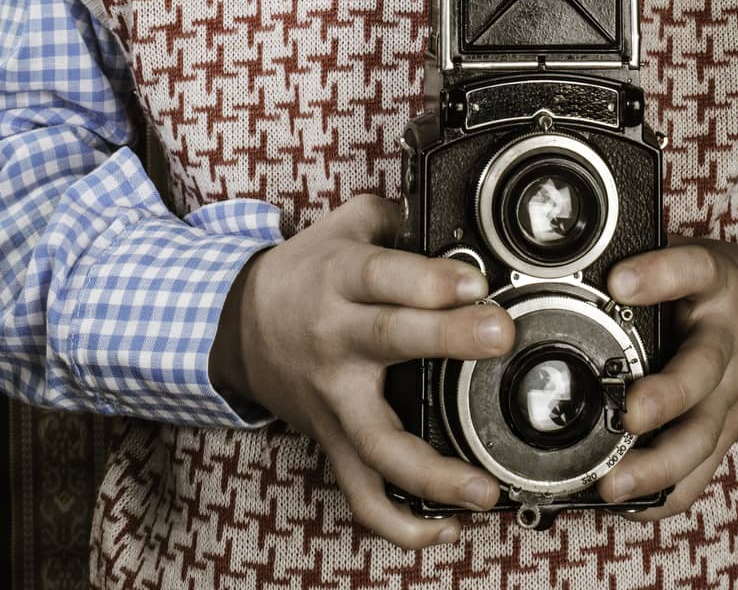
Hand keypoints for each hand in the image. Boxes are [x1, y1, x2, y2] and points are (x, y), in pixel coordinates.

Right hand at [208, 193, 515, 548]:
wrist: (236, 325)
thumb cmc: (306, 272)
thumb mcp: (345, 224)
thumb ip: (400, 214)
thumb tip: (454, 214)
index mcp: (342, 278)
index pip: (386, 275)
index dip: (431, 278)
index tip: (475, 281)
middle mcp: (337, 339)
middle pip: (390, 341)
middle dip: (448, 340)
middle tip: (499, 337)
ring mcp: (333, 400)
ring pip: (377, 443)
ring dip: (431, 472)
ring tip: (482, 487)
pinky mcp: (333, 442)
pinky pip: (362, 495)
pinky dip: (400, 523)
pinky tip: (447, 527)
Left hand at [595, 235, 737, 519]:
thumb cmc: (734, 286)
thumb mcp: (701, 254)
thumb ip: (651, 254)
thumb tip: (582, 248)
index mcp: (716, 285)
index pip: (691, 270)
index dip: (657, 274)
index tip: (619, 280)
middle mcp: (725, 343)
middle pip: (700, 372)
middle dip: (665, 398)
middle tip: (629, 411)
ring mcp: (729, 395)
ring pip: (700, 438)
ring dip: (657, 466)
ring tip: (612, 484)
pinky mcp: (727, 431)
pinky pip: (701, 472)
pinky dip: (666, 495)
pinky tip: (630, 506)